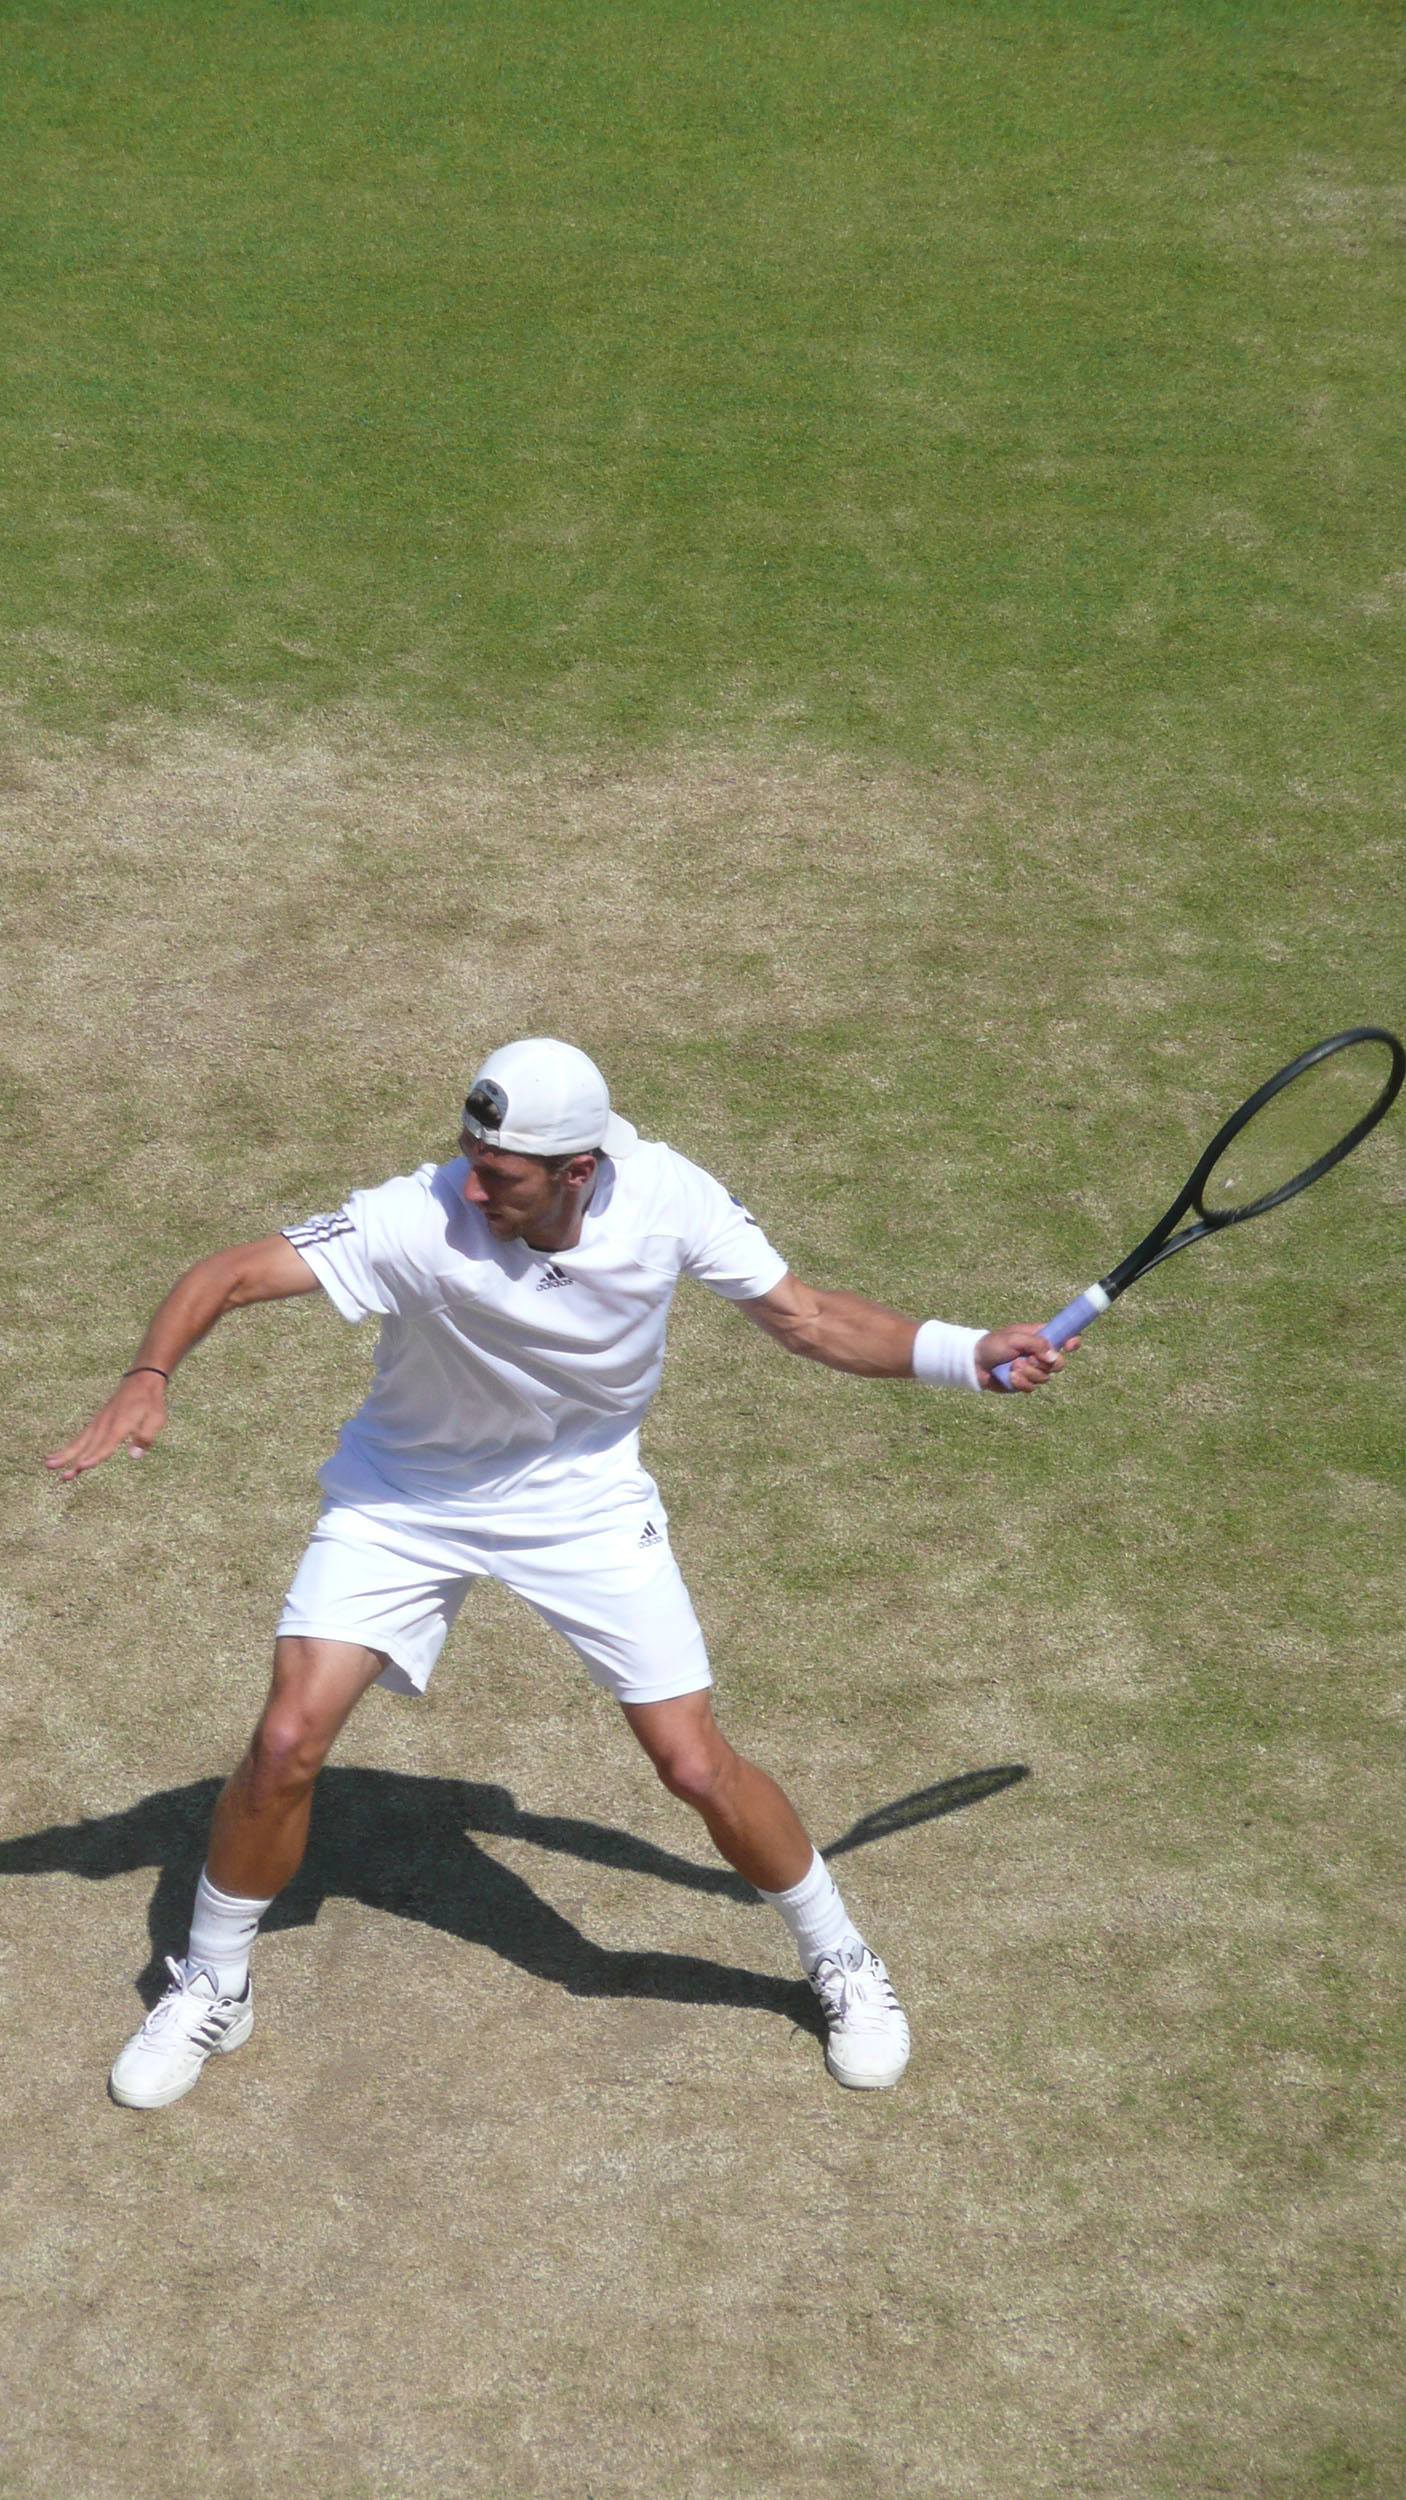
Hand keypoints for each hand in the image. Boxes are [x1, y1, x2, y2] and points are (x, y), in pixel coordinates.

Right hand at [45, 1375, 168, 1479]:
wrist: (141, 1380)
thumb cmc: (151, 1402)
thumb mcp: (156, 1418)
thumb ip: (146, 1437)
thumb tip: (134, 1456)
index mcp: (121, 1424)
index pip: (106, 1444)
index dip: (95, 1457)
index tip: (82, 1466)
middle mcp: (105, 1424)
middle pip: (88, 1445)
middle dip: (73, 1460)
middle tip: (62, 1475)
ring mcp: (98, 1422)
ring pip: (80, 1441)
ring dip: (64, 1454)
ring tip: (48, 1465)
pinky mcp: (96, 1422)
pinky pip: (81, 1437)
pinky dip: (69, 1447)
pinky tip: (58, 1456)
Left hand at [973, 1326, 1077, 1393]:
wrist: (974, 1363)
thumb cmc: (992, 1345)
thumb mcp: (1014, 1339)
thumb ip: (1036, 1344)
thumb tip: (1054, 1356)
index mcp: (1039, 1337)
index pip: (1064, 1338)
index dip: (1072, 1341)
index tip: (1070, 1346)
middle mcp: (1039, 1354)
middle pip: (1059, 1364)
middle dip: (1044, 1364)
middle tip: (1028, 1360)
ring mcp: (1032, 1370)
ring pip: (1045, 1378)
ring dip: (1028, 1373)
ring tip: (1012, 1367)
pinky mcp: (1024, 1383)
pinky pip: (1032, 1388)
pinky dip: (1021, 1383)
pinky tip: (1010, 1377)